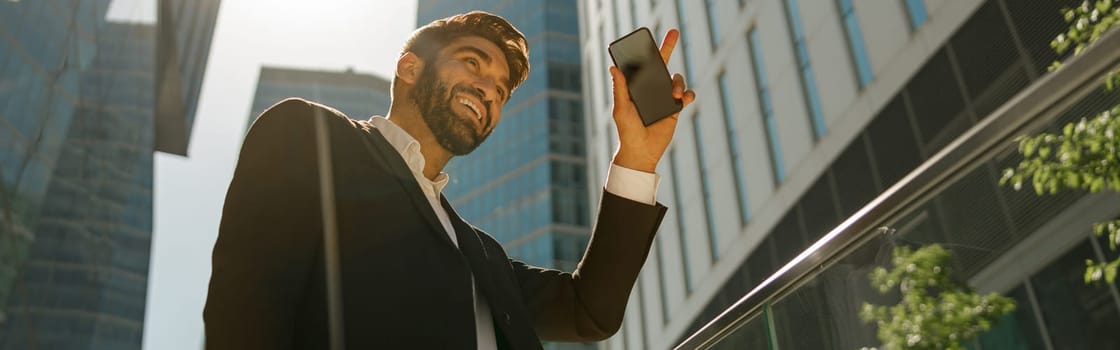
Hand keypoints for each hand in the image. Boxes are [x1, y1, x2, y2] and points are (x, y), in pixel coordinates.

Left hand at [609, 28, 696, 172]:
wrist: (641, 151)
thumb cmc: (627, 130)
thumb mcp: (622, 108)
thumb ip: (620, 88)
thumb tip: (613, 68)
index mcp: (638, 86)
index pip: (643, 64)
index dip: (647, 50)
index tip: (648, 38)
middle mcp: (652, 89)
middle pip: (663, 64)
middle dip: (668, 47)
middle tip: (674, 31)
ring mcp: (665, 98)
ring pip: (676, 79)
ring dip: (678, 82)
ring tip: (674, 94)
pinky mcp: (675, 109)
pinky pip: (686, 96)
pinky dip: (687, 94)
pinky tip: (683, 99)